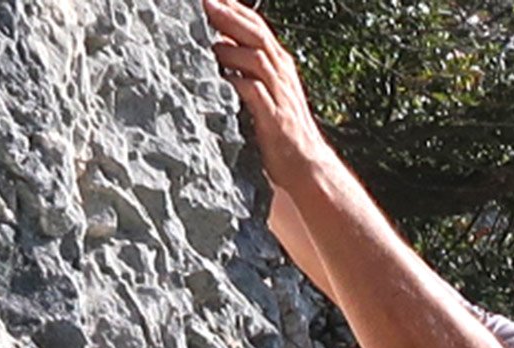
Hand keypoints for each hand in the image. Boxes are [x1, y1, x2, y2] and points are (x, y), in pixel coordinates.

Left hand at [202, 0, 331, 189]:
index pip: (257, 26)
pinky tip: (223, 79)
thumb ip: (247, 67)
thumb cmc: (282, 129)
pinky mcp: (274, 118)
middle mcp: (282, 74)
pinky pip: (256, 93)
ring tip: (209, 45)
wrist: (307, 165)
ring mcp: (280, 95)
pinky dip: (239, 82)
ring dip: (232, 50)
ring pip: (257, 60)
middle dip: (231, 18)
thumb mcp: (266, 91)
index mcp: (279, 65)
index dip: (235, 8)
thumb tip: (220, 43)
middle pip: (257, 36)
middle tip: (206, 3)